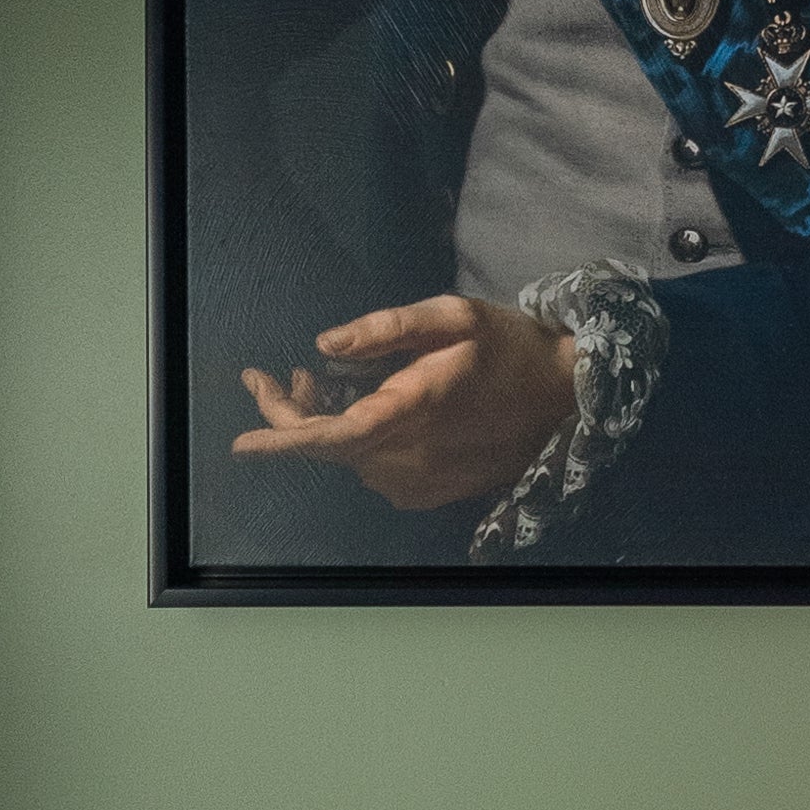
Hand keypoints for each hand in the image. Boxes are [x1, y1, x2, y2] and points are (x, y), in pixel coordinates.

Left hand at [233, 296, 575, 511]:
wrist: (568, 399)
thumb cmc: (511, 348)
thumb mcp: (453, 316)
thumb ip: (387, 329)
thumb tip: (325, 345)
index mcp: (413, 410)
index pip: (331, 436)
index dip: (281, 439)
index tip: (241, 442)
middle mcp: (411, 457)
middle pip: (330, 449)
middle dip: (294, 416)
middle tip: (281, 377)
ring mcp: (421, 482)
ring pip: (350, 459)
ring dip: (328, 425)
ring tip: (324, 383)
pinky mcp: (431, 492)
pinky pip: (376, 470)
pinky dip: (357, 444)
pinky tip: (364, 412)